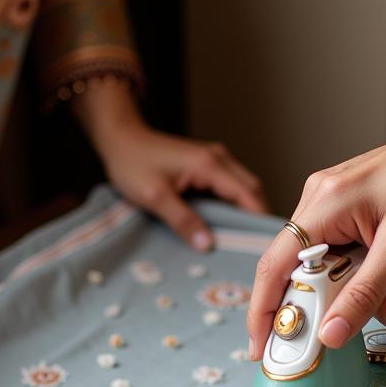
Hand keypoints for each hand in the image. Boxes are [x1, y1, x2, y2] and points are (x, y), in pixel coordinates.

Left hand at [72, 80, 267, 248]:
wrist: (120, 138)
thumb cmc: (132, 164)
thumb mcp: (155, 197)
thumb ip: (183, 221)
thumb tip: (208, 246)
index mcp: (210, 165)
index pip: (248, 196)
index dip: (259, 221)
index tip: (265, 245)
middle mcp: (219, 159)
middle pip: (253, 191)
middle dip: (258, 217)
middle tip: (258, 248)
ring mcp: (215, 160)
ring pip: (244, 189)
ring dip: (248, 212)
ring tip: (247, 240)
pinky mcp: (208, 165)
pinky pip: (231, 187)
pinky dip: (235, 206)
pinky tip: (229, 225)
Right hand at [247, 123, 385, 357]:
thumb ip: (366, 294)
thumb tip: (330, 334)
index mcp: (325, 203)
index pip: (274, 268)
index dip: (264, 313)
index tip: (266, 348)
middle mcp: (322, 200)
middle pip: (307, 274)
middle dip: (346, 297)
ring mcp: (338, 205)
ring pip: (337, 272)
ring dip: (372, 285)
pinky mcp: (356, 213)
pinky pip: (354, 259)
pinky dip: (380, 272)